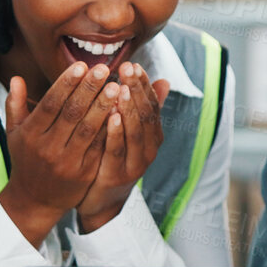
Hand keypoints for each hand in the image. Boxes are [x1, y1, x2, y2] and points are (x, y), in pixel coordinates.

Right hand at [0, 62, 121, 245]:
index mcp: (30, 134)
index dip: (66, 84)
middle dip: (89, 89)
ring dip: (103, 106)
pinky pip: (99, 147)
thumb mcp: (13, 134)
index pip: (50, 104)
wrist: (35, 200)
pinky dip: (110, 129)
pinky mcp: (84, 172)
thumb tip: (16, 77)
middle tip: (104, 68)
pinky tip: (120, 112)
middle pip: (71, 113)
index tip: (81, 65)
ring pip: (88, 129)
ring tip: (116, 86)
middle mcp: (47, 147)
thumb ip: (15, 105)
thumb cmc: (26, 159)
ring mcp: (67, 161)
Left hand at [76, 63, 170, 230]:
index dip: (144, 84)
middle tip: (127, 68)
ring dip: (129, 108)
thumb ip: (143, 109)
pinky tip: (110, 116)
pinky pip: (117, 151)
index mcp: (152, 135)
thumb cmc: (114, 160)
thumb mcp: (130, 133)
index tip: (133, 64)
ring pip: (135, 132)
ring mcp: (135, 163)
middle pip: (146, 114)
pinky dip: (115, 133)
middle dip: (137, 90)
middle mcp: (149, 148)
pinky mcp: (118, 175)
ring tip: (121, 88)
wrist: (102, 201)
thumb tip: (164, 80)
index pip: (151, 104)